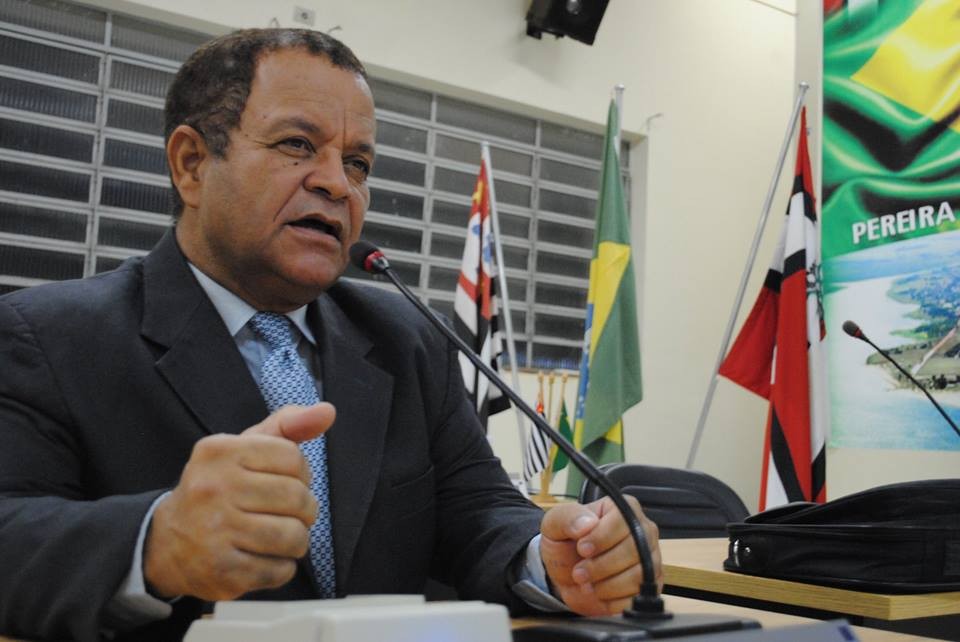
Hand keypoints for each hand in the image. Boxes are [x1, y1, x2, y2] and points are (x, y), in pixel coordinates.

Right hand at [144, 403, 334, 600]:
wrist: (166, 542)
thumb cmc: (219, 488)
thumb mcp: (244, 448)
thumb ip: (288, 426)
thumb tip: (327, 411)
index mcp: (220, 451)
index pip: (292, 458)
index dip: (302, 473)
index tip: (289, 481)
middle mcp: (213, 489)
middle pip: (297, 498)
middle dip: (305, 509)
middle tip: (291, 513)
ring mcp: (215, 532)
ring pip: (293, 536)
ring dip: (297, 540)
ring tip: (281, 537)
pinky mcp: (222, 571)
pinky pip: (280, 570)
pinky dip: (281, 567)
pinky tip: (262, 557)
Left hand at [539, 496, 660, 615]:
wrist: (568, 574)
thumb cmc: (567, 543)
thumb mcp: (555, 524)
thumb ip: (568, 518)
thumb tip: (587, 523)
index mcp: (623, 509)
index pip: (624, 521)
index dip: (601, 538)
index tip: (581, 548)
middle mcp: (643, 531)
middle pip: (633, 549)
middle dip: (600, 566)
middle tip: (579, 572)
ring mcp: (650, 559)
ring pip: (638, 575)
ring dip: (606, 585)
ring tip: (587, 583)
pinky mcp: (650, 585)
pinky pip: (639, 595)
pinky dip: (614, 600)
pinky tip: (600, 593)